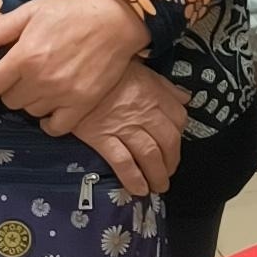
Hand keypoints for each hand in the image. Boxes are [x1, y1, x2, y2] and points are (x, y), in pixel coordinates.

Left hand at [0, 0, 150, 129]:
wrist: (117, 20)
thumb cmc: (72, 11)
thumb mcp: (32, 12)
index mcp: (24, 56)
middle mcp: (41, 79)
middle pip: (11, 100)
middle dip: (12, 88)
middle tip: (26, 71)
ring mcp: (63, 95)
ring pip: (32, 111)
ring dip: (32, 101)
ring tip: (44, 83)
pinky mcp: (83, 104)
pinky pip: (56, 127)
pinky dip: (50, 121)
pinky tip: (52, 109)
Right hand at [73, 58, 185, 195]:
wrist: (71, 70)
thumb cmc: (105, 68)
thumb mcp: (140, 68)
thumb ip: (163, 85)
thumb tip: (184, 97)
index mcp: (154, 94)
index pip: (179, 119)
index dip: (180, 135)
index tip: (175, 145)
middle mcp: (144, 112)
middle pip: (168, 142)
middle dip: (171, 162)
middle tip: (168, 174)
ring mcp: (123, 126)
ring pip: (149, 155)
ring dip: (157, 175)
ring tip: (157, 186)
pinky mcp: (102, 137)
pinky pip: (123, 162)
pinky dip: (134, 178)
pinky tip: (139, 189)